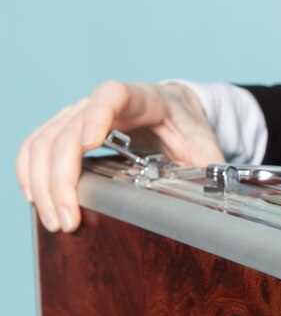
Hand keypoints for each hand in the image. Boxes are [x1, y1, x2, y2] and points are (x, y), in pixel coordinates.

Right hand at [16, 81, 224, 232]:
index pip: (113, 94)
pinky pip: (37, 144)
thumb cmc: (191, 130)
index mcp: (147, 99)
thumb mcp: (208, 149)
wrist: (178, 114)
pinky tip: (37, 198)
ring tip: (57, 220)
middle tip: (68, 219)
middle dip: (62, 177)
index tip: (90, 141)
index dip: (98, 114)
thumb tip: (215, 204)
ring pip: (45, 140)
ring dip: (42, 183)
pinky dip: (30, 171)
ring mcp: (82, 113)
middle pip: (68, 128)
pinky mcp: (69, 128)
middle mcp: (107, 102)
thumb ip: (211, 171)